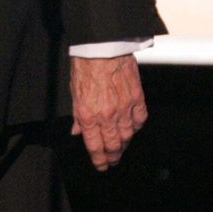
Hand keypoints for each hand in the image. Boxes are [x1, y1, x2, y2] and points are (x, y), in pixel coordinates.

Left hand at [70, 54, 147, 170]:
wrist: (102, 46)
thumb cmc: (84, 64)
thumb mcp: (73, 90)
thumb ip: (77, 114)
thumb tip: (78, 131)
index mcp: (88, 113)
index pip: (95, 145)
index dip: (98, 158)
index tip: (100, 165)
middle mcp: (107, 115)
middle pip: (114, 144)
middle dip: (112, 156)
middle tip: (112, 162)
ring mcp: (124, 108)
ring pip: (128, 135)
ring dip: (124, 144)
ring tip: (121, 148)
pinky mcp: (137, 99)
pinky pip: (139, 120)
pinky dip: (136, 126)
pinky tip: (132, 128)